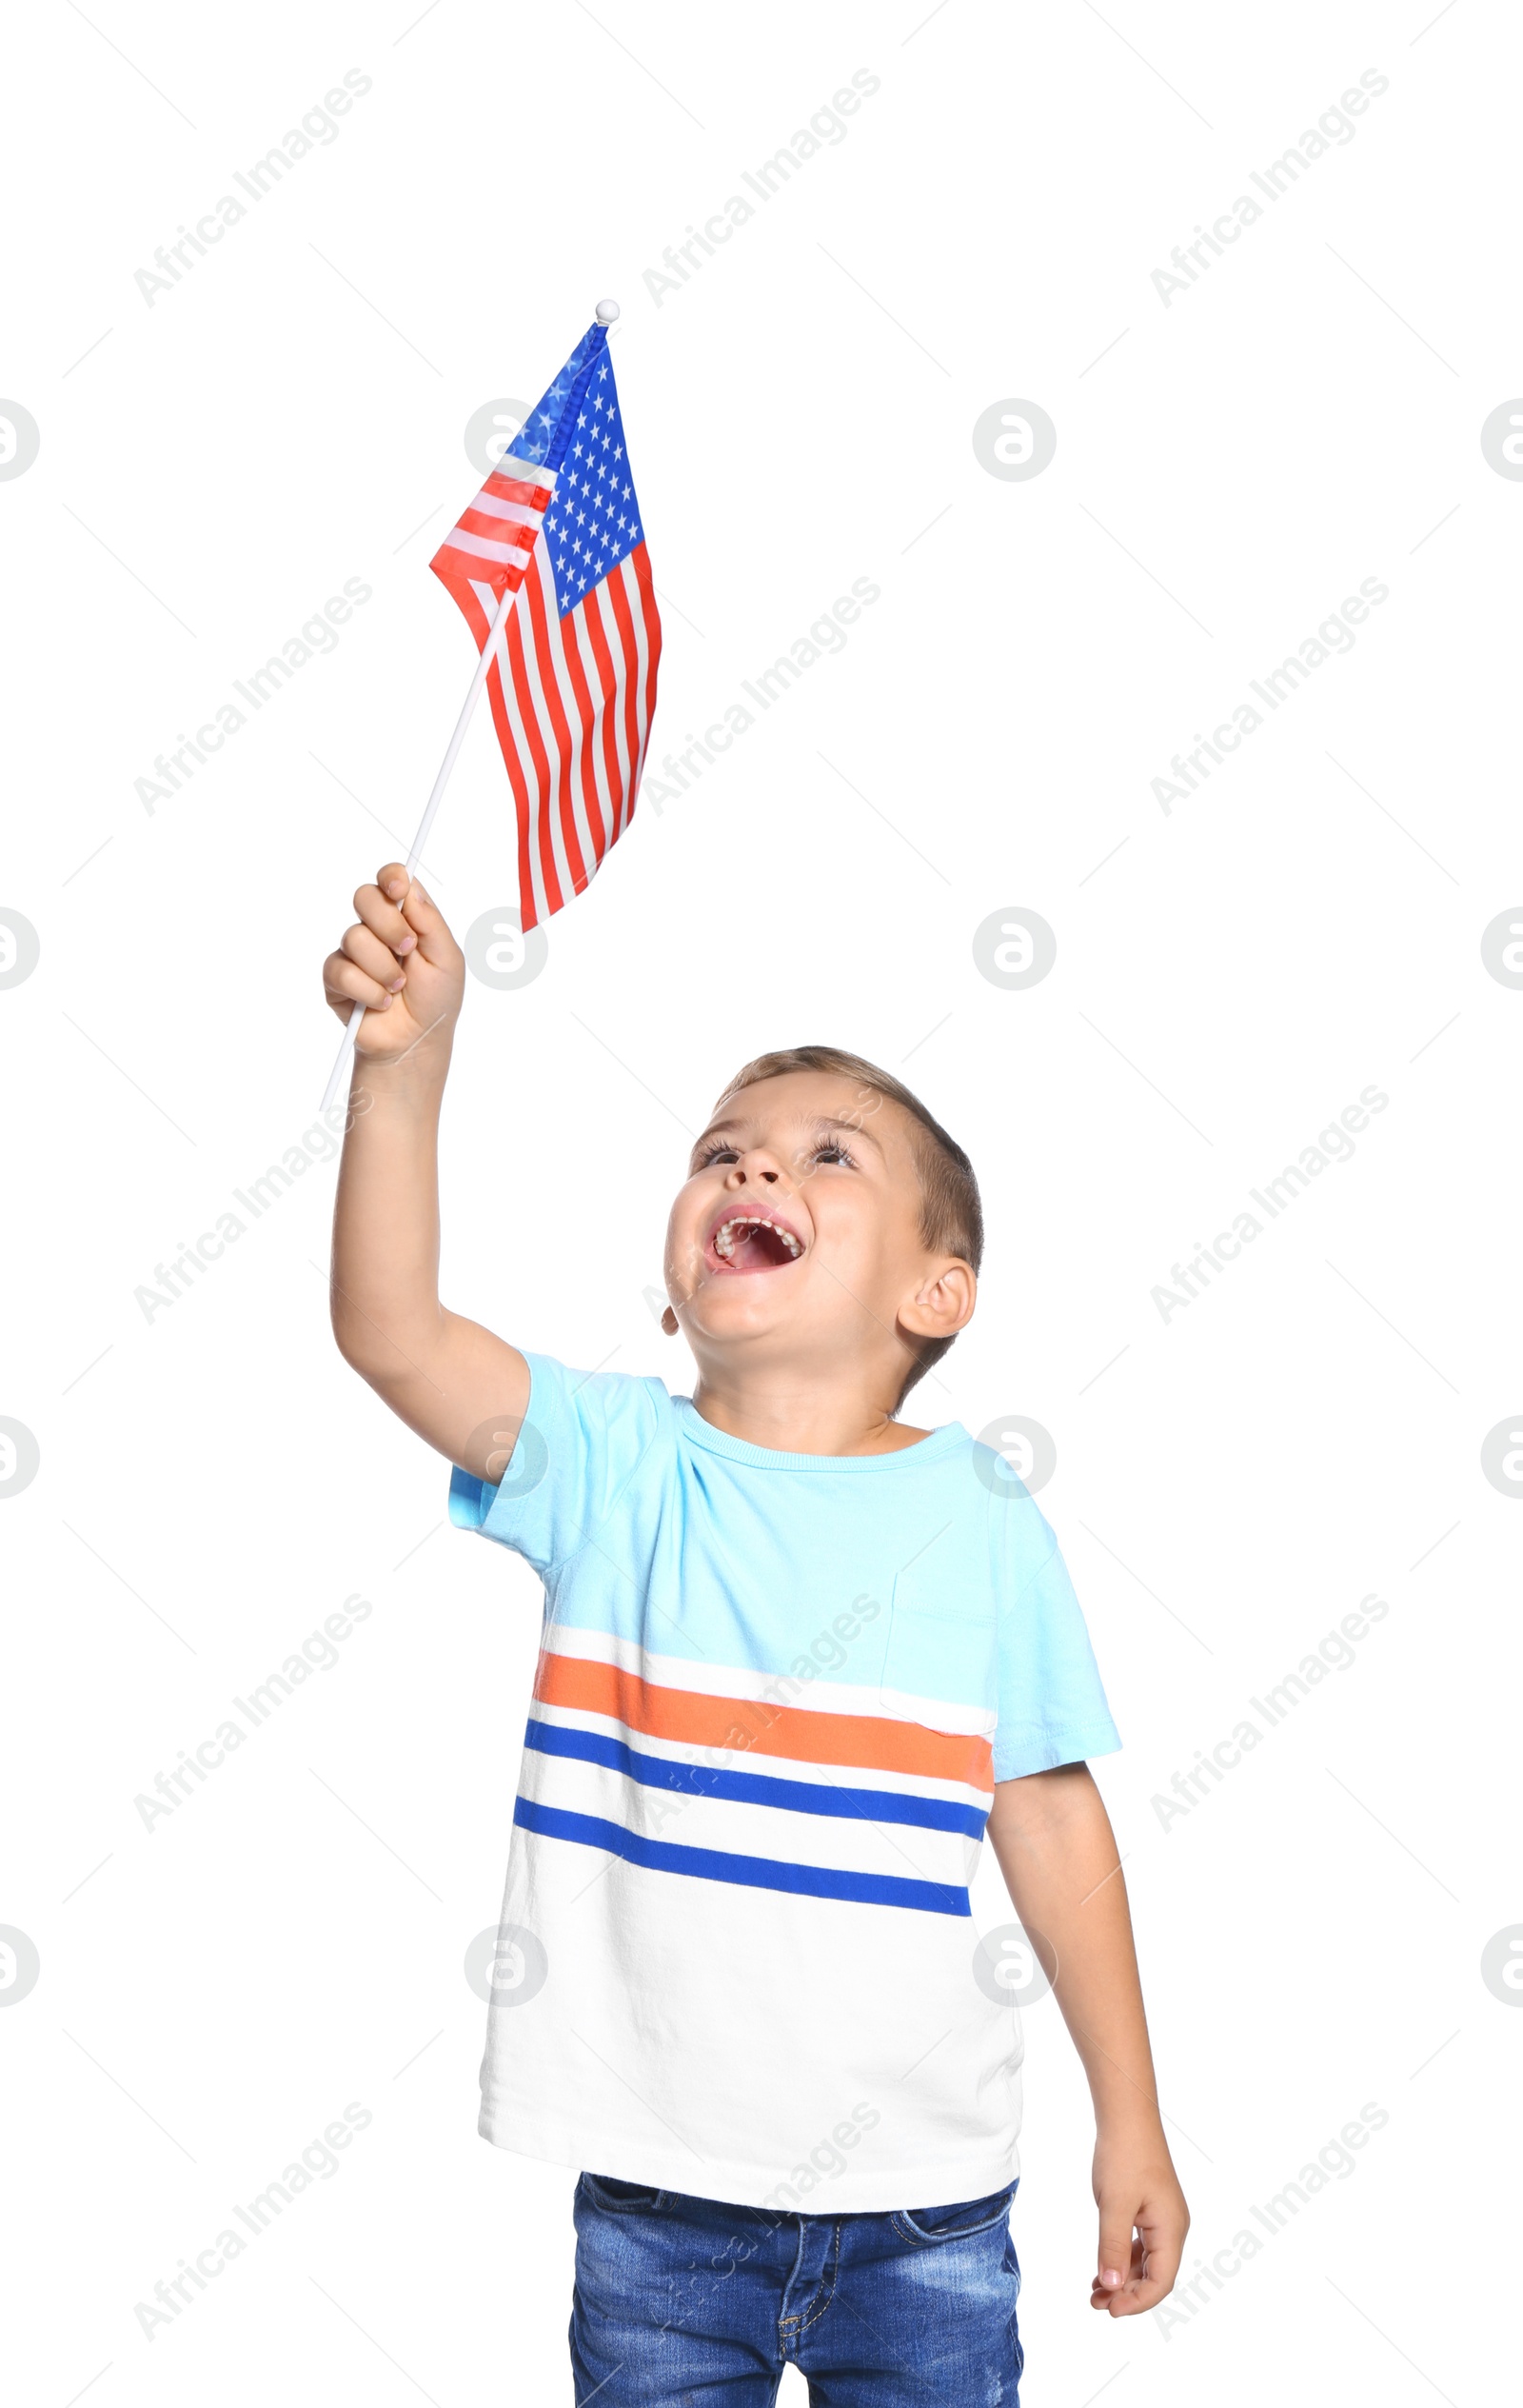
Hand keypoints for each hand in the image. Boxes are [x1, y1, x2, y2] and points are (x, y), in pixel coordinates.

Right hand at [322, 863, 464, 1065]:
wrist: (416, 1042)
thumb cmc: (436, 1000)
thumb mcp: (447, 959)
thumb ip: (430, 922)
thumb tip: (411, 887)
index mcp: (406, 918)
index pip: (391, 881)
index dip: (390, 878)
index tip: (398, 890)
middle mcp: (376, 929)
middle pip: (365, 897)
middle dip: (389, 925)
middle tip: (408, 950)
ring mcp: (353, 953)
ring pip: (355, 937)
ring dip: (383, 968)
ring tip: (398, 988)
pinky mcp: (336, 979)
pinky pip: (342, 971)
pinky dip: (368, 991)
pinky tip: (381, 1003)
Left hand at [1089, 2129, 1188, 2315]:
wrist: (1127, 2117)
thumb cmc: (1124, 2156)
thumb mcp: (1114, 2205)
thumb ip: (1111, 2247)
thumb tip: (1111, 2286)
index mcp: (1171, 2229)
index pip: (1161, 2281)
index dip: (1137, 2301)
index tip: (1110, 2311)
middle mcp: (1172, 2227)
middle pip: (1155, 2275)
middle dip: (1127, 2294)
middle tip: (1096, 2304)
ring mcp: (1162, 2218)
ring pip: (1145, 2262)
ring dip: (1122, 2279)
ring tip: (1094, 2293)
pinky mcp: (1150, 2209)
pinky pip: (1139, 2245)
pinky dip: (1121, 2260)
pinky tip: (1101, 2269)